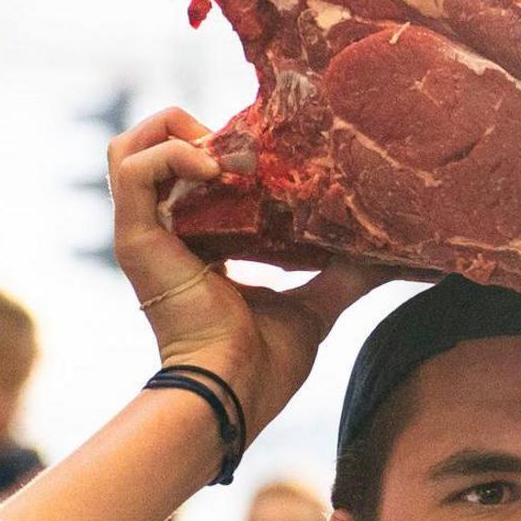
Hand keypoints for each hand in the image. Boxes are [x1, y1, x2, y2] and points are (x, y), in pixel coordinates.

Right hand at [103, 110, 391, 436]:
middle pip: (152, 150)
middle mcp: (165, 236)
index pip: (190, 176)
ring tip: (220, 153)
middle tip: (242, 150)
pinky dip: (170, 153)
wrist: (233, 392)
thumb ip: (346, 275)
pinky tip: (212, 166)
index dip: (220, 149)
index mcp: (199, 248)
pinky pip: (132, 167)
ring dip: (172, 131)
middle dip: (194, 129)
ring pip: (128, 148)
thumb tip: (393, 256)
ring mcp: (145, 235)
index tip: (262, 152)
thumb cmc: (263, 367)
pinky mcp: (134, 238)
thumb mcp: (315, 306)